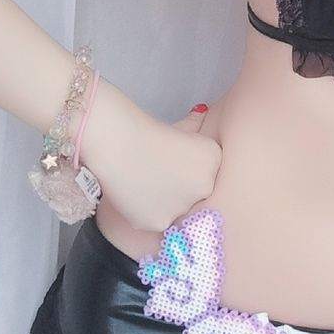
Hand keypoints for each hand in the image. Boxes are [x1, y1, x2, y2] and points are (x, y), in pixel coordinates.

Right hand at [83, 87, 222, 235]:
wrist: (118, 143)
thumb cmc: (147, 132)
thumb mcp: (180, 126)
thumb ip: (195, 126)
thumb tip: (201, 111)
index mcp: (214, 159)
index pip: (208, 172)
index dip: (189, 169)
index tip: (173, 163)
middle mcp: (206, 186)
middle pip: (196, 194)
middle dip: (181, 187)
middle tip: (158, 174)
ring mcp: (184, 207)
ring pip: (177, 210)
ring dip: (165, 202)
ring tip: (145, 183)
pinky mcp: (161, 222)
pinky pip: (158, 220)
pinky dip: (147, 211)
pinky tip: (136, 195)